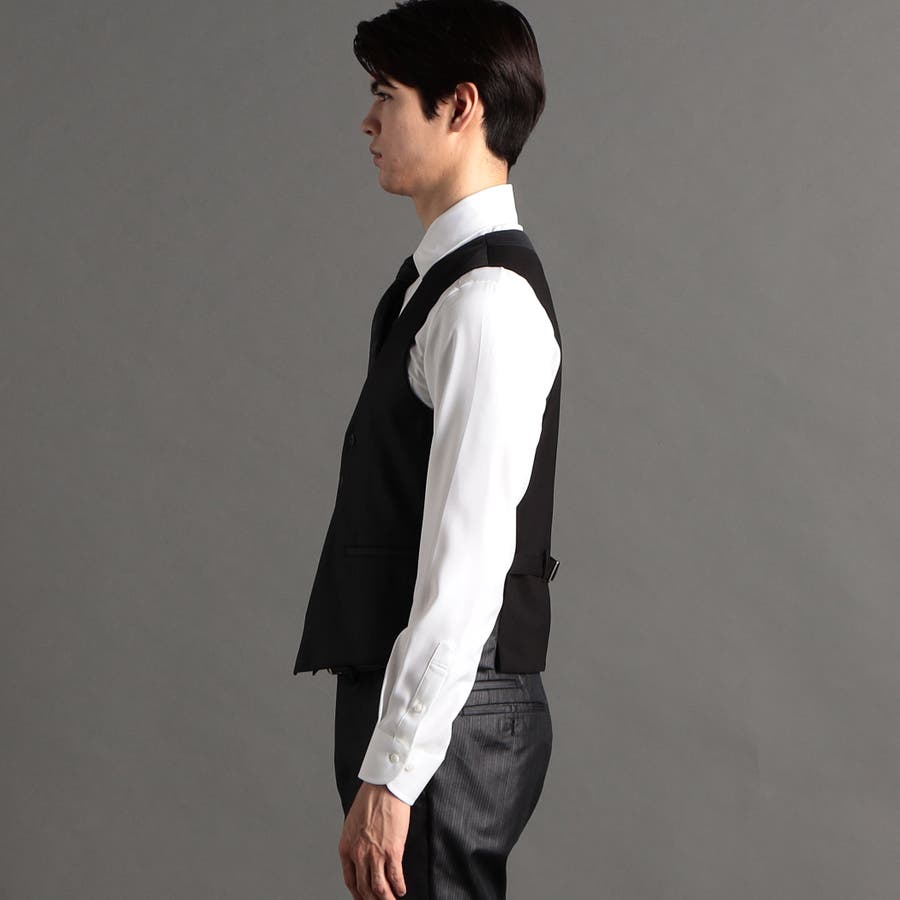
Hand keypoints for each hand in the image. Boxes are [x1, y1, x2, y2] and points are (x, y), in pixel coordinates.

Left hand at [339, 781, 409, 898]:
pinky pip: (395, 877)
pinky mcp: (393, 850)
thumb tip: (362, 858)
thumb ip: (355, 844)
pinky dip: (398, 886)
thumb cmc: (369, 800)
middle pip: (365, 889)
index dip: (358, 894)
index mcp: (346, 848)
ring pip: (379, 888)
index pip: (350, 881)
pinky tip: (401, 889)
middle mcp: (359, 855)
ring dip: (386, 899)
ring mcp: (376, 854)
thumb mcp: (352, 825)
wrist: (383, 788)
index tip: (363, 898)